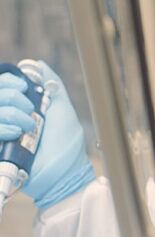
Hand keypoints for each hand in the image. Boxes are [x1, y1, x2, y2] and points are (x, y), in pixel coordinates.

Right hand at [0, 61, 94, 207]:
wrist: (62, 172)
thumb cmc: (66, 142)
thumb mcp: (62, 107)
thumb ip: (52, 84)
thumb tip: (37, 64)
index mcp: (22, 106)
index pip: (3, 85)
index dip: (10, 82)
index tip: (24, 87)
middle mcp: (8, 117)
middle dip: (13, 98)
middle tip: (30, 112)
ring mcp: (2, 133)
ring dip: (11, 115)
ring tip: (27, 128)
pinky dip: (3, 128)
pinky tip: (16, 134)